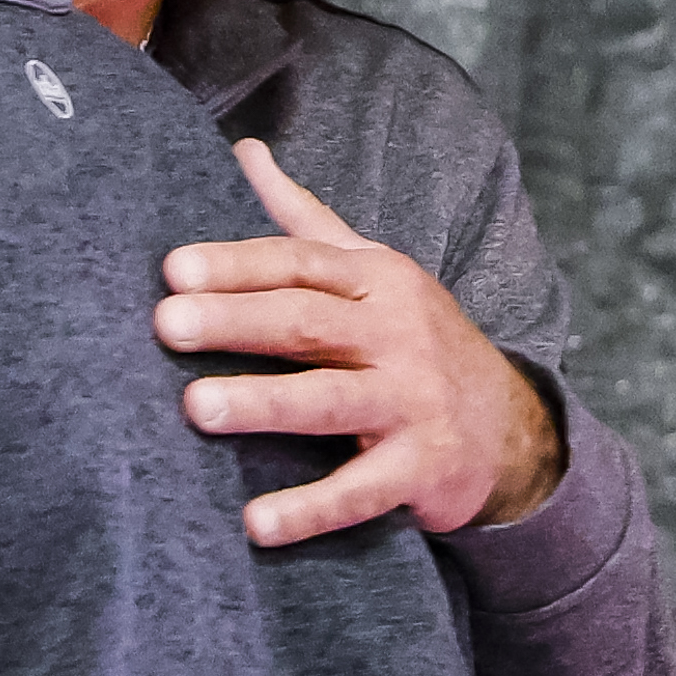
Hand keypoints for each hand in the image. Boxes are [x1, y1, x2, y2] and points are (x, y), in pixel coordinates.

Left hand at [154, 138, 565, 546]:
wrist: (510, 427)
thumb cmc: (414, 341)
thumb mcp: (372, 270)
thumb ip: (305, 219)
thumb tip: (246, 151)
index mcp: (376, 279)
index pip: (298, 263)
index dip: (237, 265)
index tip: (173, 269)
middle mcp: (397, 333)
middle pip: (306, 322)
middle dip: (235, 322)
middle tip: (165, 325)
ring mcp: (412, 402)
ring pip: (330, 400)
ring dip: (263, 404)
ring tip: (195, 407)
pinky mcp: (422, 469)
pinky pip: (361, 491)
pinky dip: (311, 509)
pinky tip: (256, 524)